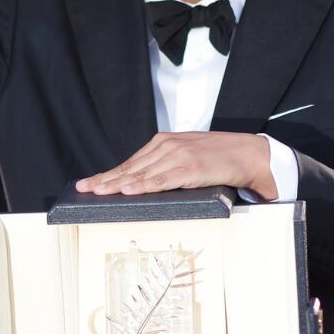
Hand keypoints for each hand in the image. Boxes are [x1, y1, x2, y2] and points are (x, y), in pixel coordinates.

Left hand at [74, 131, 277, 200]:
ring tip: (97, 192)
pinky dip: (143, 186)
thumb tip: (144, 184)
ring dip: (117, 184)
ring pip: (141, 175)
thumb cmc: (220, 157)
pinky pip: (162, 181)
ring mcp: (178, 156)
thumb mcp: (188, 154)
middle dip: (105, 180)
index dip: (109, 174)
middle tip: (84, 189)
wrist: (249, 153)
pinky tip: (128, 191)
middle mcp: (167, 146)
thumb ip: (168, 164)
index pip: (131, 162)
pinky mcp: (190, 168)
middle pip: (130, 168)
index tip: (89, 183)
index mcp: (164, 142)